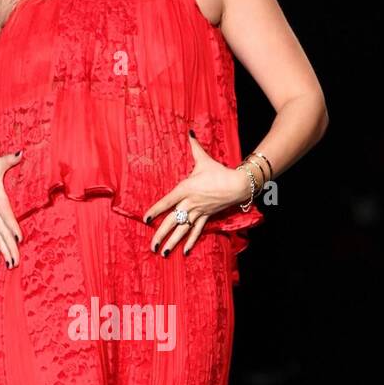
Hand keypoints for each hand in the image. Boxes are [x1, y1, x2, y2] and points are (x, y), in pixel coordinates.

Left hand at [143, 131, 249, 255]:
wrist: (238, 184)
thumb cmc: (218, 171)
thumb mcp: (204, 159)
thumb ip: (194, 147)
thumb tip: (189, 131)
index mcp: (185, 189)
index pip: (166, 202)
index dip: (155, 211)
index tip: (145, 219)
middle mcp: (190, 203)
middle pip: (172, 221)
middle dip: (161, 235)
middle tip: (152, 246)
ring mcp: (198, 212)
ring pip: (183, 230)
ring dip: (173, 242)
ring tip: (163, 253)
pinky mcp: (207, 216)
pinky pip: (197, 231)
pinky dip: (191, 241)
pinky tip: (184, 252)